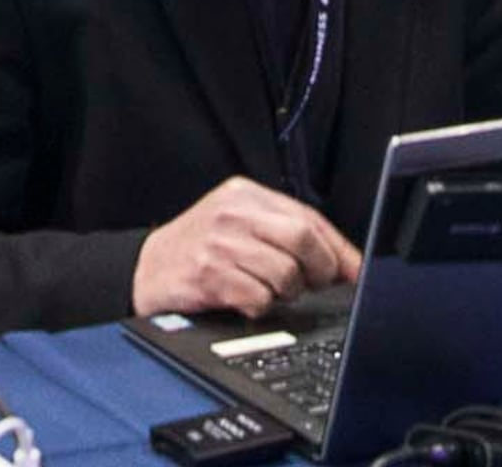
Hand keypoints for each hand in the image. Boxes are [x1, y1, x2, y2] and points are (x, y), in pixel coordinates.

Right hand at [131, 177, 361, 318]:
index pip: (309, 217)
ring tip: (266, 290)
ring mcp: (219, 242)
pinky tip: (243, 299)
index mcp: (245, 194)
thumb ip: (285, 233)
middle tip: (310, 285)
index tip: (355, 273)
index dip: (338, 251)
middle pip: (303, 240)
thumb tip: (346, 265)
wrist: (146, 268)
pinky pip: (259, 298)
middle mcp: (232, 212)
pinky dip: (259, 306)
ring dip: (285, 293)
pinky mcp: (208, 274)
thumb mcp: (238, 225)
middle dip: (318, 271)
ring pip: (285, 273)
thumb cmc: (200, 248)